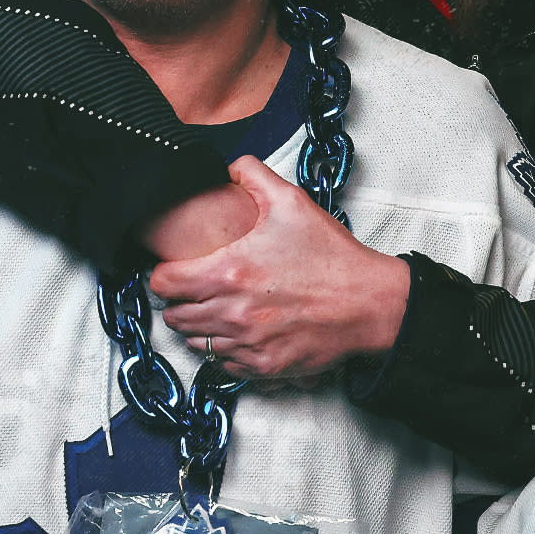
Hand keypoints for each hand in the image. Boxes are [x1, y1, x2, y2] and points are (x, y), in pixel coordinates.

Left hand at [148, 155, 410, 378]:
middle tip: (194, 290)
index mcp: (229, 272)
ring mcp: (247, 344)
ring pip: (196, 343)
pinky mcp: (264, 366)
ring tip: (216, 311)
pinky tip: (240, 333)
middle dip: (178, 302)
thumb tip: (230, 167)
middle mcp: (232, 313)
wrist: (370, 303)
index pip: (164, 283)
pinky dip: (225, 352)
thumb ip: (254, 176)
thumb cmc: (333, 257)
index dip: (163, 274)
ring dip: (199, 328)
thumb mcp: (294, 203)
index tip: (173, 270)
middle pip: (174, 317)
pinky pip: (224, 365)